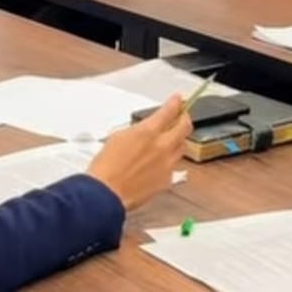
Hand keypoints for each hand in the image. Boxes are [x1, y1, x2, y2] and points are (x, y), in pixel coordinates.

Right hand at [87, 95, 190, 211]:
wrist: (106, 192)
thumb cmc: (106, 167)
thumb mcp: (118, 138)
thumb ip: (138, 132)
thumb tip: (144, 131)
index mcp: (148, 132)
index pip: (170, 111)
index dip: (176, 103)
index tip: (178, 99)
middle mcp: (162, 147)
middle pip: (184, 127)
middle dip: (185, 119)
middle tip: (182, 117)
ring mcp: (167, 164)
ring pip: (182, 147)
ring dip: (178, 141)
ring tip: (172, 140)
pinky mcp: (166, 180)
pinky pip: (174, 167)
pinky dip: (169, 162)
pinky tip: (160, 163)